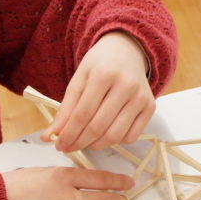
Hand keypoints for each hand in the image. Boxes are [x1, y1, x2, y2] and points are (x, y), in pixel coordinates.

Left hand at [44, 31, 154, 151]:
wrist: (127, 52)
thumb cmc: (100, 66)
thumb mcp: (79, 79)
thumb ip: (65, 108)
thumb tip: (50, 135)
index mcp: (104, 74)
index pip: (83, 113)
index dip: (69, 133)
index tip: (59, 144)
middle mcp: (126, 85)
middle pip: (98, 126)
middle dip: (79, 142)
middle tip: (68, 147)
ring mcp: (141, 97)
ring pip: (115, 135)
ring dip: (96, 145)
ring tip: (84, 142)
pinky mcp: (150, 107)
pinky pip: (131, 136)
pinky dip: (115, 142)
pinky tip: (105, 135)